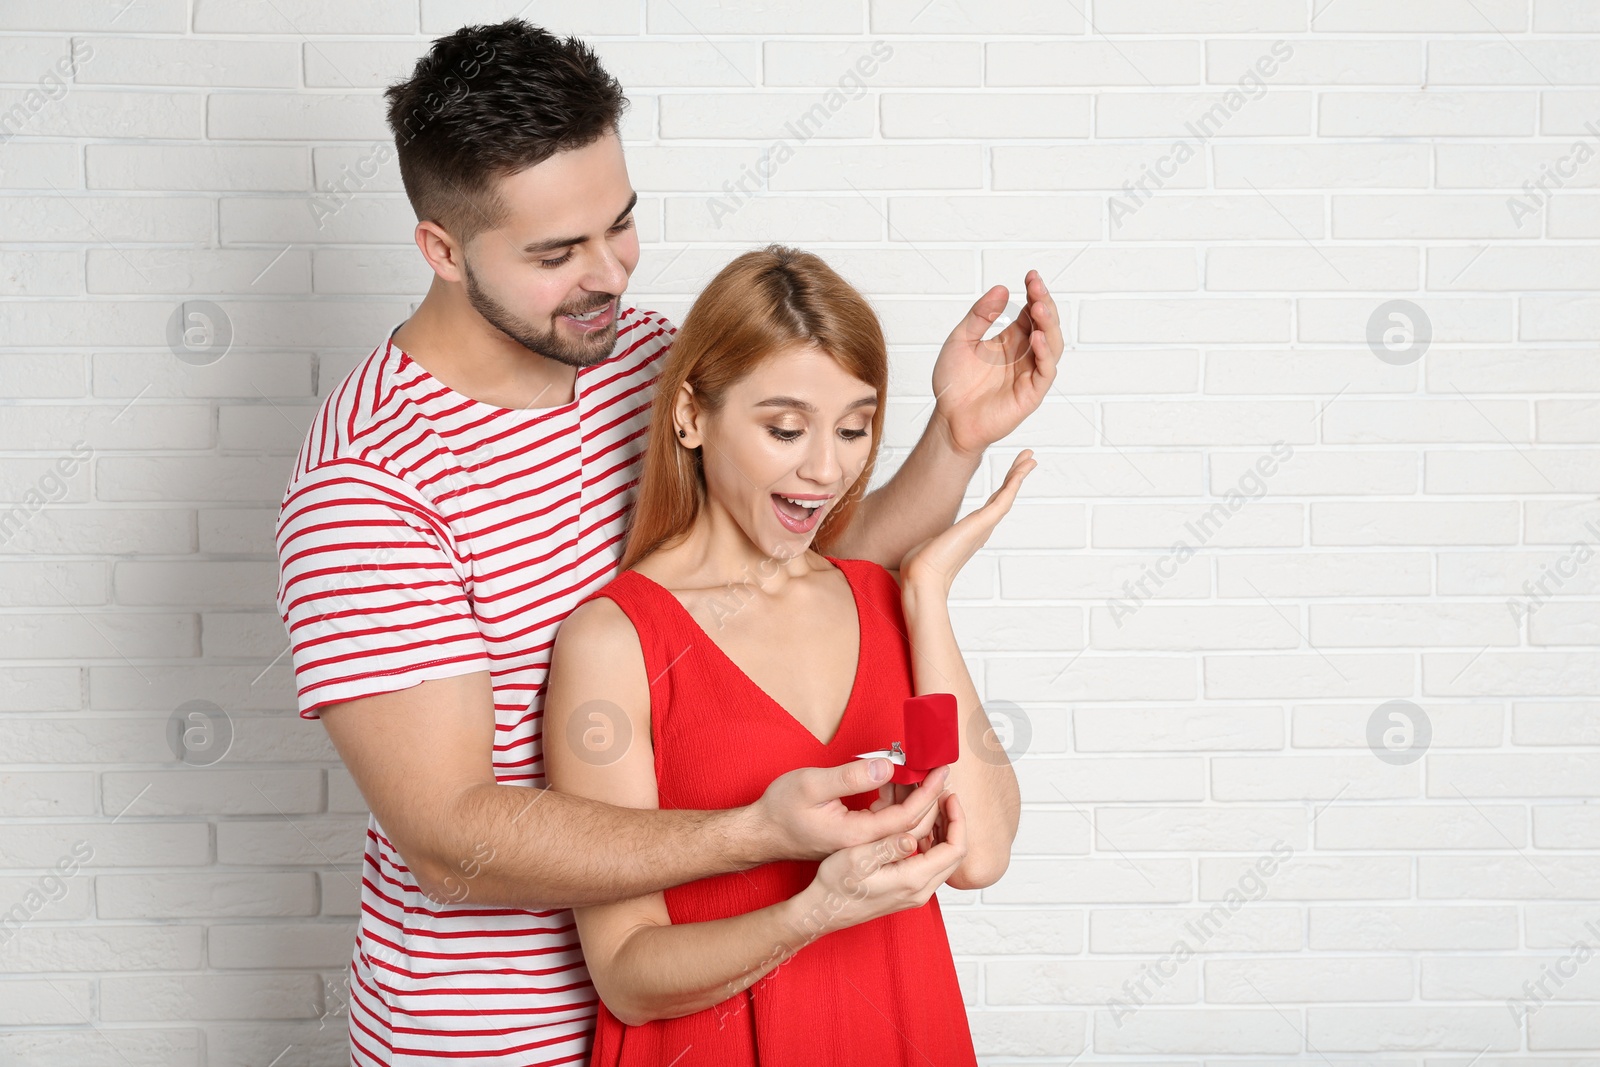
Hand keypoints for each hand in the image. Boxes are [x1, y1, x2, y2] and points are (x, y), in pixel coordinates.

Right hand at [749, 761, 951, 861]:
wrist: (762, 835)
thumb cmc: (781, 811)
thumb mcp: (812, 785)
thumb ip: (852, 777)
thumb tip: (888, 767)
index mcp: (858, 836)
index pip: (908, 819)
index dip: (929, 793)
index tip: (942, 770)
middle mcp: (865, 847)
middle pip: (913, 826)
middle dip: (931, 797)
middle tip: (939, 767)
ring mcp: (863, 847)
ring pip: (902, 826)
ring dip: (914, 797)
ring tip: (920, 767)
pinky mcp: (859, 842)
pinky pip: (887, 823)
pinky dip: (896, 801)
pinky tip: (894, 779)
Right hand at [792, 792, 967, 939]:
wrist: (824, 911)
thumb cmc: (836, 885)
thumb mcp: (856, 859)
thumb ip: (887, 848)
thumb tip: (913, 838)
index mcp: (912, 880)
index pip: (955, 849)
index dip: (958, 819)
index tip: (949, 796)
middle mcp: (921, 890)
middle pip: (955, 853)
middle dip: (953, 821)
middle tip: (941, 795)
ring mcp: (916, 893)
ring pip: (944, 858)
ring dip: (942, 830)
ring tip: (929, 804)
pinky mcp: (908, 890)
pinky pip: (931, 863)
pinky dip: (930, 841)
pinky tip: (914, 824)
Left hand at [899, 450, 1035, 595]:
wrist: (921, 576)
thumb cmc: (920, 565)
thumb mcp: (928, 543)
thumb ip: (932, 538)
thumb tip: (922, 539)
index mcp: (971, 532)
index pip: (992, 504)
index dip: (1003, 488)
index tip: (1012, 475)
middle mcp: (981, 529)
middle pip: (1004, 497)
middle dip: (1016, 477)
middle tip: (1029, 460)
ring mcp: (983, 527)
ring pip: (1007, 496)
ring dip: (1019, 476)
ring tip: (1030, 459)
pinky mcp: (981, 524)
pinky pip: (1003, 501)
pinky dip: (1013, 485)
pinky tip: (1020, 471)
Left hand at [931, 270, 1061, 458]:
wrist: (948, 418)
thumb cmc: (954, 383)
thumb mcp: (961, 340)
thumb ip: (980, 316)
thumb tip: (1001, 289)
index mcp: (1011, 340)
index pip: (1031, 312)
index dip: (1034, 294)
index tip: (1030, 276)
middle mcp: (1024, 354)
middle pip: (1045, 325)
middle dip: (1044, 303)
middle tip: (1036, 286)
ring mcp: (1030, 373)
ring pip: (1051, 345)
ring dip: (1049, 325)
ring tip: (1039, 307)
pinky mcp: (1031, 393)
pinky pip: (1045, 371)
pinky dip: (1045, 354)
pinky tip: (1036, 337)